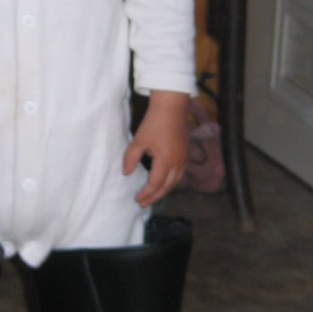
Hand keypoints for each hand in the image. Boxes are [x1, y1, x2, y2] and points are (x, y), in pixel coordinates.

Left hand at [123, 90, 189, 206]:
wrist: (171, 107)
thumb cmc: (154, 123)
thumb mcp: (138, 141)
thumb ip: (131, 158)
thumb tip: (126, 173)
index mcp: (166, 161)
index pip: (155, 184)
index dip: (145, 194)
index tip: (136, 199)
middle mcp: (178, 163)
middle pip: (167, 187)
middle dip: (154, 197)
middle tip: (143, 204)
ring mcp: (184, 159)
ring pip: (176, 182)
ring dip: (164, 191)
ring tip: (153, 196)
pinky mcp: (186, 154)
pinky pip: (180, 174)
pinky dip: (171, 182)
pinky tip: (164, 183)